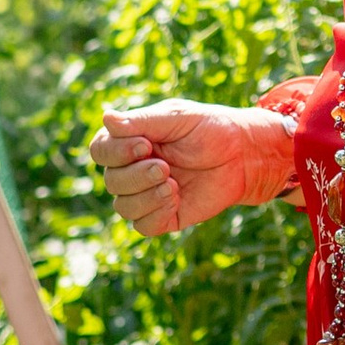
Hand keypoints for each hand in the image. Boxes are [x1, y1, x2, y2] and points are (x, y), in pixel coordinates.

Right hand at [89, 100, 296, 237]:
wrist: (243, 156)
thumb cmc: (209, 129)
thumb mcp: (177, 117)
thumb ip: (142, 121)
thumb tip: (105, 118)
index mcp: (130, 142)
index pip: (100, 151)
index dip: (115, 152)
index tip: (145, 145)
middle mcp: (133, 170)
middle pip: (111, 181)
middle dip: (136, 176)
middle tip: (165, 167)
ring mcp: (147, 195)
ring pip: (123, 207)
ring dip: (146, 196)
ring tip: (173, 184)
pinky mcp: (164, 217)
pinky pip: (143, 226)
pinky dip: (155, 213)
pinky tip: (176, 199)